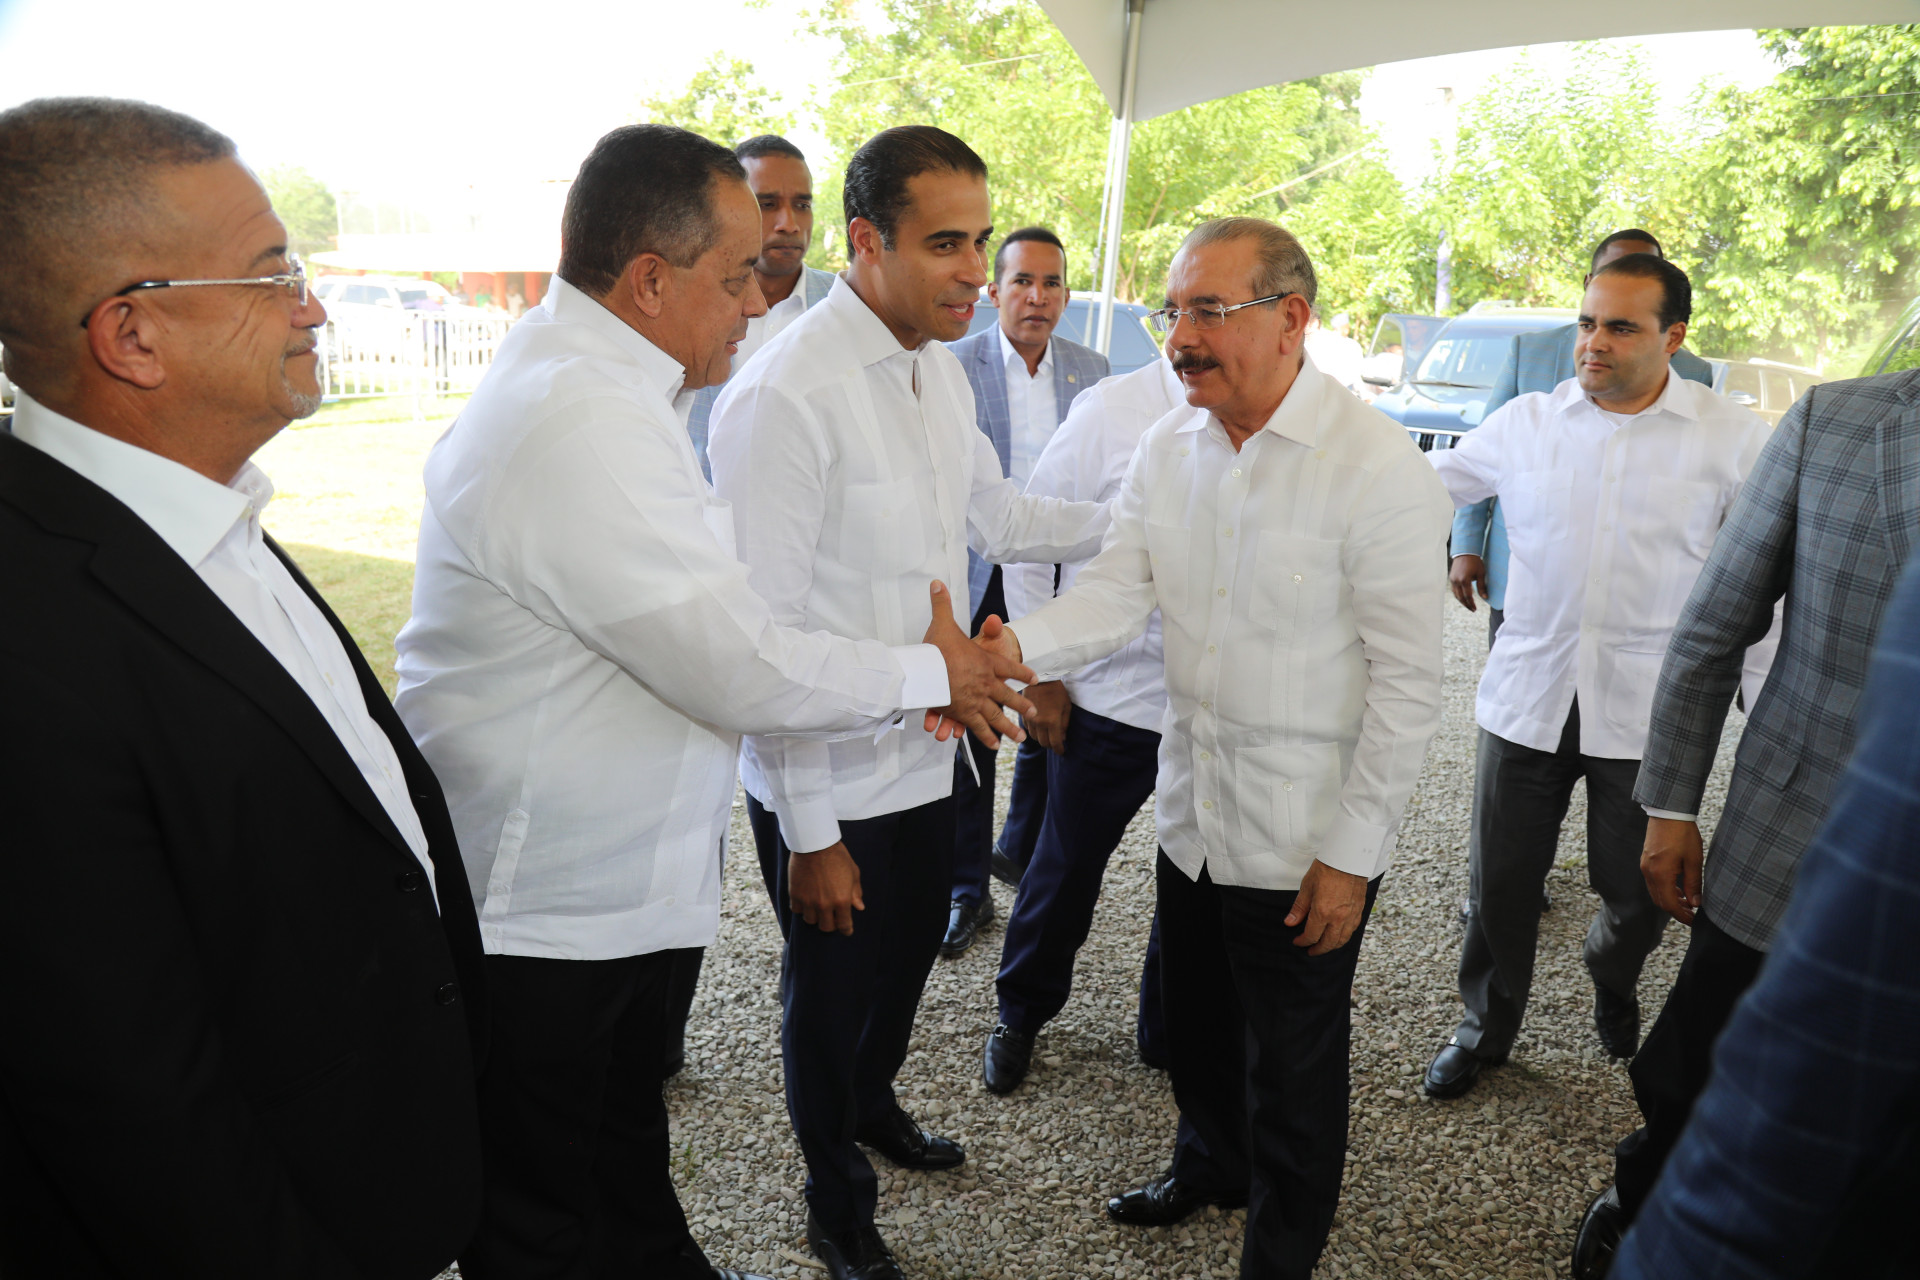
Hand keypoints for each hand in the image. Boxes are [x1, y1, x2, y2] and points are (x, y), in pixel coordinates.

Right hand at [789, 842, 862, 935]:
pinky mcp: (795, 895)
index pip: (844, 925)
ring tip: (817, 908)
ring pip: (810, 921)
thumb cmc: (837, 856)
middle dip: (830, 924)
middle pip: (826, 927)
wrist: (815, 844)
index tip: (846, 930)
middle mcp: (825, 905)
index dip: (846, 930)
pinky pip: (797, 910)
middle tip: (831, 917)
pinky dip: (801, 908)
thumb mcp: (853, 873)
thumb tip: (859, 907)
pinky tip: (805, 901)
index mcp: (842, 900)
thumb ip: (856, 892)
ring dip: (815, 916)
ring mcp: (808, 901)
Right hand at [921, 582, 1034, 749]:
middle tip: (1033, 714)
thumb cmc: (936, 647)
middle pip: (1009, 697)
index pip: (1010, 667)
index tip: (1034, 678)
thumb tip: (937, 582)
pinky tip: (992, 746)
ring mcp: (977, 700)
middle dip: (1022, 706)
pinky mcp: (964, 714)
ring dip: (1009, 728)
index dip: (1023, 673)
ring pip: (998, 717)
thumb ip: (942, 603)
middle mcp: (986, 684)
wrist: (928, 671)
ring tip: (1020, 738)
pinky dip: (985, 736)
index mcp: (986, 663)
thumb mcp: (942, 623)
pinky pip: (978, 727)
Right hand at [1024, 681, 1071, 754]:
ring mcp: (1030, 719)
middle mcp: (1039, 723)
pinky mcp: (1023, 714)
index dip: (1059, 750)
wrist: (1041, 677)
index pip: (1055, 743)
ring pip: (1034, 737)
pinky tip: (1039, 725)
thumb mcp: (1066, 706)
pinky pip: (1027, 729)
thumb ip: (1065, 724)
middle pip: (1043, 743)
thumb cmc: (1057, 690)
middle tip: (1055, 742)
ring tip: (1047, 733)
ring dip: (1041, 738)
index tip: (1062, 751)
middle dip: (1050, 745)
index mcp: (1052, 721)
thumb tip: (1062, 737)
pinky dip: (1033, 730)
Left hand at [1285, 860, 1369, 955]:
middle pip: (1328, 943)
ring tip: (1324, 946)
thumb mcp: (1307, 887)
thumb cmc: (1327, 870)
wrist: (1348, 859)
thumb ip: (1299, 908)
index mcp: (1323, 912)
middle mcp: (1338, 918)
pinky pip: (1352, 931)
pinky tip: (1338, 935)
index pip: (1311, 936)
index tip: (1298, 941)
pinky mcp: (1359, 911)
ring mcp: (1351, 916)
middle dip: (1318, 949)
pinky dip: (1344, 937)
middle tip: (1310, 950)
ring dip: (1332, 946)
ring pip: (1342, 940)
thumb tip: (1290, 923)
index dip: (1303, 941)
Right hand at [1448, 554, 1487, 611]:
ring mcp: (1452, 579)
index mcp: (1464, 580)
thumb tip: (1485, 597)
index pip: (1467, 596)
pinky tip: (1463, 597)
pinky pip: (1454, 589)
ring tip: (1468, 605)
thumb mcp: (1481, 574)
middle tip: (1472, 609)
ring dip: (1462, 601)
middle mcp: (1457, 581)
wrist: (1465, 552)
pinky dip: (1458, 595)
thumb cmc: (1475, 562)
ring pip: (1456, 594)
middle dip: (1466, 604)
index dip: (1471, 603)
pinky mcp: (1451, 578)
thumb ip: (1482, 587)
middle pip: (1460, 597)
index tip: (1475, 609)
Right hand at [1641, 817, 1703, 925]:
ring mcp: (1645, 866)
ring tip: (1687, 902)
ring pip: (1655, 892)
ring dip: (1670, 900)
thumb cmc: (1682, 834)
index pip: (1669, 904)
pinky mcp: (1646, 861)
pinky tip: (1678, 888)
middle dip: (1675, 910)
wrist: (1668, 813)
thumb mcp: (1693, 860)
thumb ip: (1694, 883)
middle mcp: (1649, 872)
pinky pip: (1653, 882)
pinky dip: (1665, 890)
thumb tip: (1695, 903)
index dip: (1681, 915)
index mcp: (1661, 874)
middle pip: (1660, 901)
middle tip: (1692, 914)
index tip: (1693, 920)